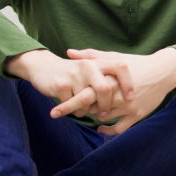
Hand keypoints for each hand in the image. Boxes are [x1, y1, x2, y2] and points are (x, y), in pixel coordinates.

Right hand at [5, 49, 131, 119]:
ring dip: (86, 110)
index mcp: (98, 61)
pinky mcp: (61, 85)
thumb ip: (109, 76)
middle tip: (103, 114)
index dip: (128, 83)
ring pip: (87, 101)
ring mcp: (74, 75)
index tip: (131, 98)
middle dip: (105, 105)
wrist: (44, 67)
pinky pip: (73, 105)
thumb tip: (131, 95)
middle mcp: (88, 65)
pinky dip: (74, 110)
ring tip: (84, 111)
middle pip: (104, 89)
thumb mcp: (92, 69)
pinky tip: (72, 109)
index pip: (120, 68)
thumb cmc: (75, 72)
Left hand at [54, 48, 175, 134]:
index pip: (83, 95)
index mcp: (110, 81)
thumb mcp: (115, 57)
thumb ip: (91, 56)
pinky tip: (100, 126)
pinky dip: (107, 129)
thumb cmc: (138, 63)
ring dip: (92, 115)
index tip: (53, 111)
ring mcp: (128, 107)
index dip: (67, 103)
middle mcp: (117, 95)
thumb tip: (69, 52)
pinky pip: (118, 128)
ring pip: (102, 117)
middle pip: (90, 108)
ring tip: (84, 111)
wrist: (164, 71)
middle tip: (55, 114)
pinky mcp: (137, 114)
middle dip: (73, 111)